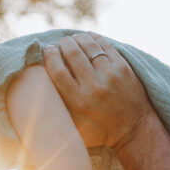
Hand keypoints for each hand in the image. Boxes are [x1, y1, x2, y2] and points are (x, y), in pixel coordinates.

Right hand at [42, 32, 151, 149]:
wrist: (134, 129)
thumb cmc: (101, 132)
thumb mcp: (75, 130)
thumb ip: (58, 117)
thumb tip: (35, 104)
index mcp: (78, 102)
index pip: (58, 70)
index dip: (50, 56)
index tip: (47, 50)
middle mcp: (93, 86)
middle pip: (72, 53)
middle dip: (63, 43)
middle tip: (60, 43)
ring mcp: (110, 75)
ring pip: (89, 45)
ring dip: (78, 38)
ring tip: (73, 39)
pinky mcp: (123, 67)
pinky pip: (106, 45)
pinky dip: (95, 38)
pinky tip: (88, 37)